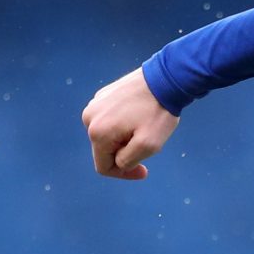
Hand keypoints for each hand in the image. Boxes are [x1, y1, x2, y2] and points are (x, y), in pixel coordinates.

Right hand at [82, 66, 177, 180]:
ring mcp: (95, 104)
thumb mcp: (148, 145)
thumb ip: (128, 161)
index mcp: (97, 132)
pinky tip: (139, 116)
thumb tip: (118, 163)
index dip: (123, 174)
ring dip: (124, 139)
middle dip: (125, 153)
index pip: (103, 167)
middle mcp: (89, 117)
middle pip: (104, 150)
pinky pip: (110, 119)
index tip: (144, 170)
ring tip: (143, 127)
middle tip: (147, 143)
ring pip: (107, 135)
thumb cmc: (157, 113)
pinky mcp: (103, 95)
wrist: (164, 79)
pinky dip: (123, 125)